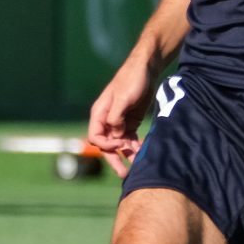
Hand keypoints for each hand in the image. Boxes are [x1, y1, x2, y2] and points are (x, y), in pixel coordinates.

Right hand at [87, 56, 155, 173]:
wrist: (147, 68)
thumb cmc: (132, 79)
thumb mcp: (123, 97)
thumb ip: (116, 117)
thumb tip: (116, 135)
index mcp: (100, 113)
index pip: (96, 136)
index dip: (106, 145)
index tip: (121, 145)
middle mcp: (107, 120)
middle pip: (106, 145)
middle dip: (114, 159)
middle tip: (124, 174)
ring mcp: (119, 122)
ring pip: (119, 144)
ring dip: (127, 155)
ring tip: (139, 165)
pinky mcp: (131, 122)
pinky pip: (129, 139)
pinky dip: (134, 147)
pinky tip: (142, 152)